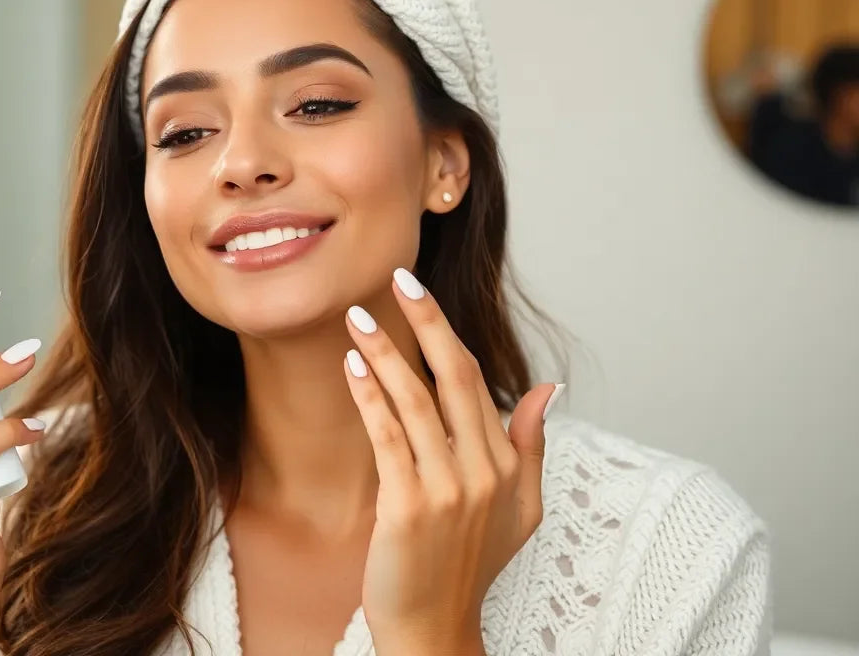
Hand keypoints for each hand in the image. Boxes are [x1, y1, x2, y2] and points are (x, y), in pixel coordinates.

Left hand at [342, 267, 558, 654]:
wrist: (433, 626)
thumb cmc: (471, 565)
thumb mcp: (521, 508)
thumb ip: (531, 445)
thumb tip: (548, 388)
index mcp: (506, 466)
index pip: (475, 380)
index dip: (445, 331)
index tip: (418, 292)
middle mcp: (483, 472)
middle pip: (454, 378)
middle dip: (423, 323)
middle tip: (394, 280)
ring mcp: (447, 490)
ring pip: (416, 402)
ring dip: (386, 354)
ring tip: (357, 320)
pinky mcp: (407, 507)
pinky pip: (388, 437)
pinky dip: (370, 397)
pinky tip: (352, 368)